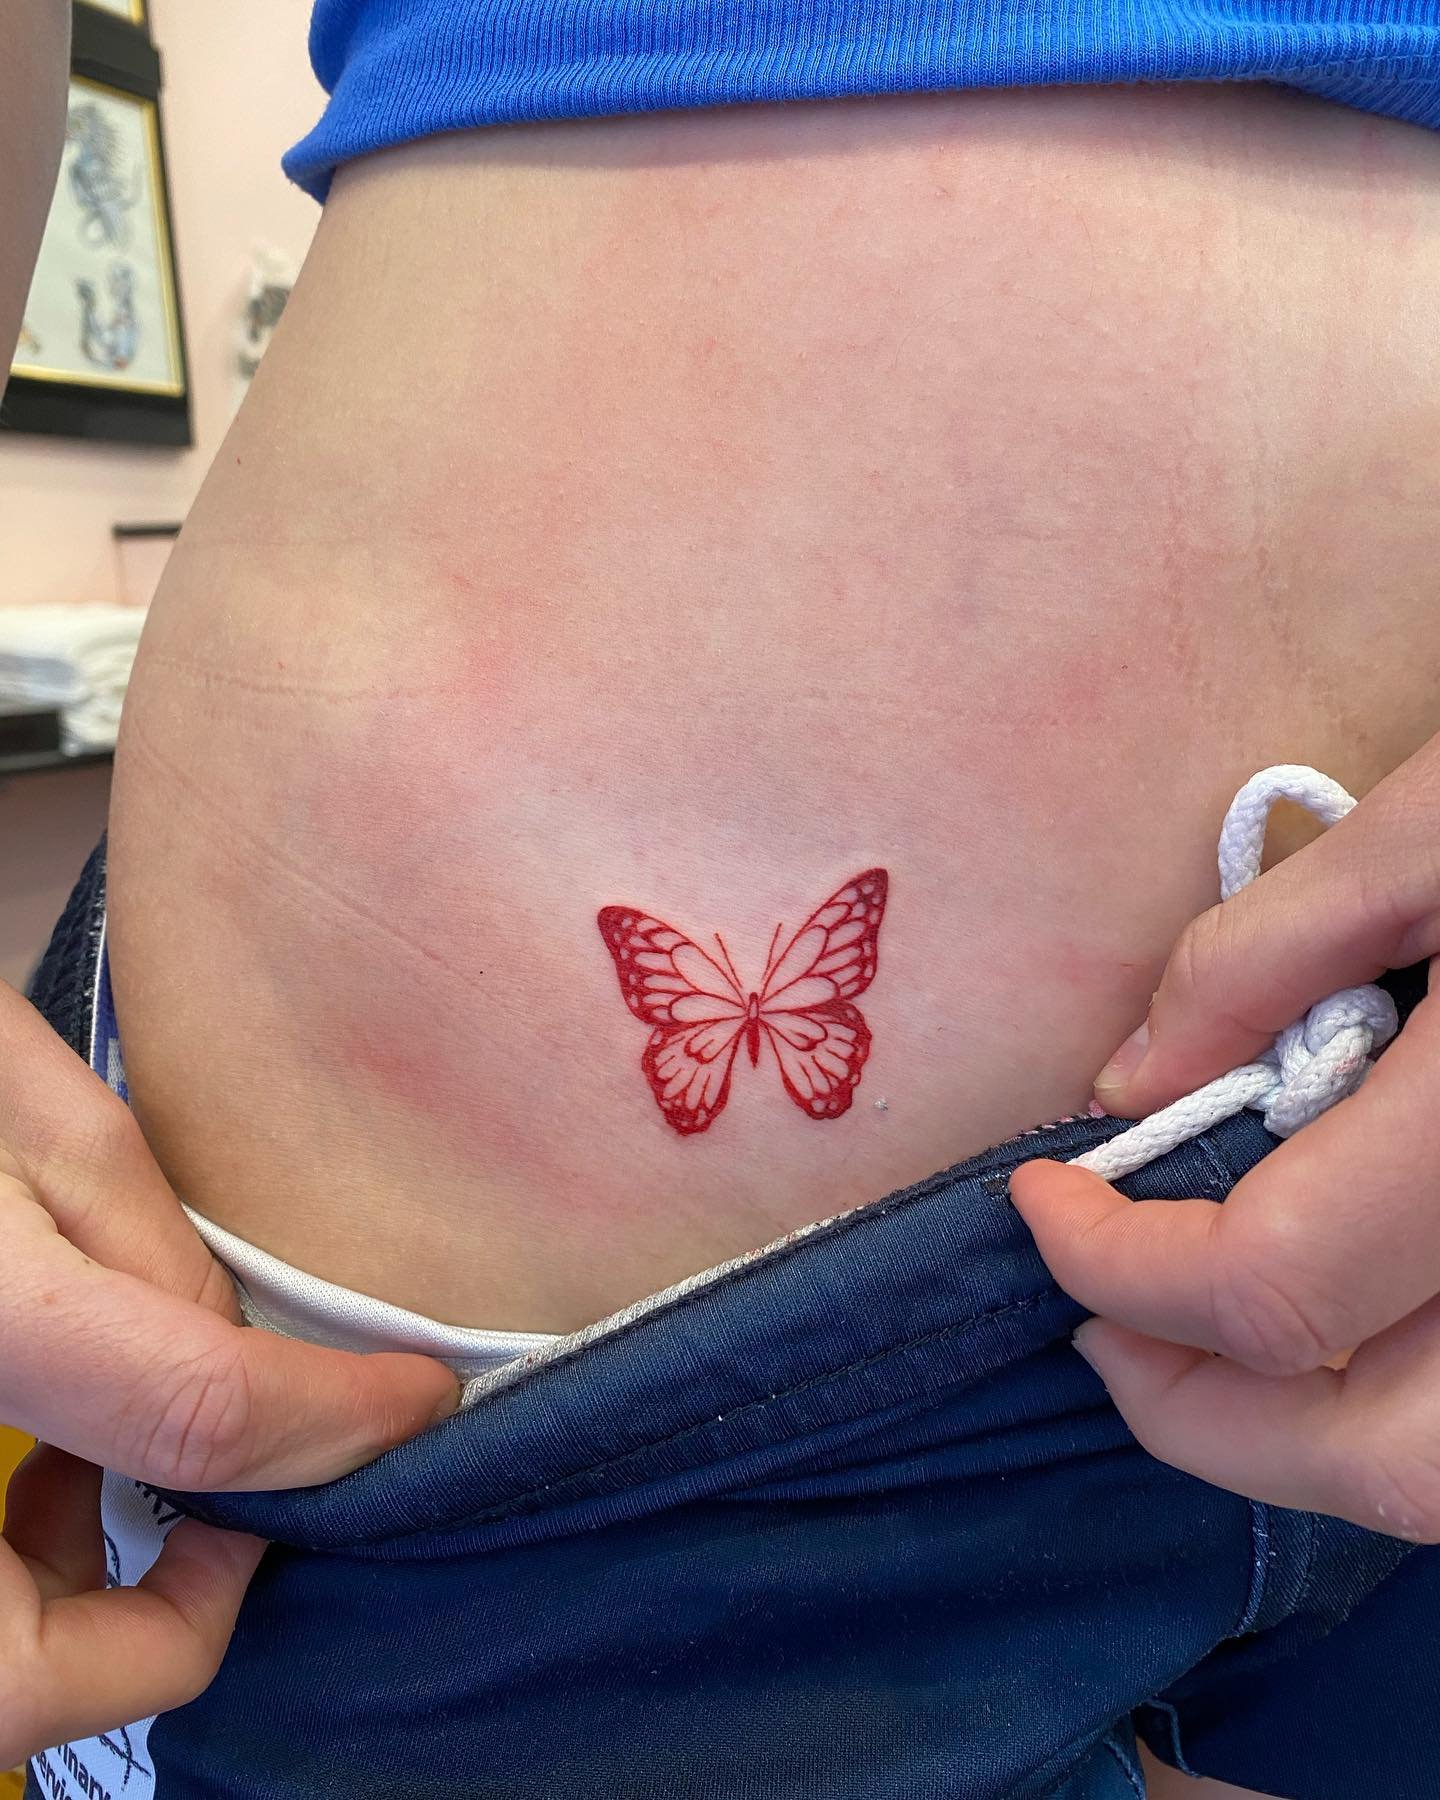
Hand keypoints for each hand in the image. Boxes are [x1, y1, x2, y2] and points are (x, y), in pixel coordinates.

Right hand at [0, 978, 460, 1760]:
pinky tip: (32, 1470)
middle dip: (162, 1629)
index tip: (415, 1401)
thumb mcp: (20, 1094)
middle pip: (13, 1682)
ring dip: (71, 1623)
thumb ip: (138, 1234)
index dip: (332, 1422)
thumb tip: (245, 1355)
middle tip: (239, 1521)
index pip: (190, 1416)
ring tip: (103, 1482)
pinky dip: (7, 1580)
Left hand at [1011, 741, 1439, 1540]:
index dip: (1115, 1263)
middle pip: (1383, 1460)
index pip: (1273, 1286)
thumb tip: (1129, 1090)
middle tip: (1103, 1322)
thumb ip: (1267, 958)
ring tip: (1202, 1329)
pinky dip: (1400, 1400)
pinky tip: (1344, 1306)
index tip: (1043, 1194)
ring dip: (1304, 1435)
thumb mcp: (1437, 825)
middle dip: (1200, 1415)